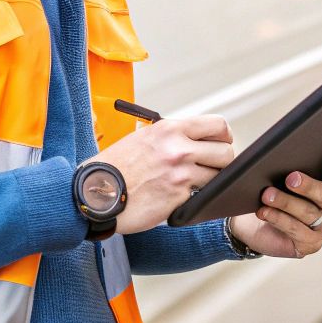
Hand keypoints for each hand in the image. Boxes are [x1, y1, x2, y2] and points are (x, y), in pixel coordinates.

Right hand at [86, 116, 234, 233]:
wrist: (96, 192)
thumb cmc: (116, 166)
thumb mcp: (144, 138)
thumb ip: (171, 136)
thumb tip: (196, 139)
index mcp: (170, 129)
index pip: (217, 125)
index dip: (224, 136)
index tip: (221, 143)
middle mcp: (178, 149)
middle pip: (226, 152)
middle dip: (223, 162)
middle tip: (212, 167)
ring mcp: (180, 174)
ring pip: (218, 176)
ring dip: (210, 181)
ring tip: (192, 183)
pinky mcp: (178, 197)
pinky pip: (201, 195)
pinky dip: (195, 197)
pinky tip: (180, 196)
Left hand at [227, 152, 321, 257]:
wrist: (253, 224)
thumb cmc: (270, 192)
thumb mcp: (277, 175)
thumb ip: (284, 165)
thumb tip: (273, 157)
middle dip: (310, 186)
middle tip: (291, 178)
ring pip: (309, 213)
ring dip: (286, 202)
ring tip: (267, 194)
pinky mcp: (311, 244)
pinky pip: (296, 230)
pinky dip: (278, 218)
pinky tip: (264, 211)